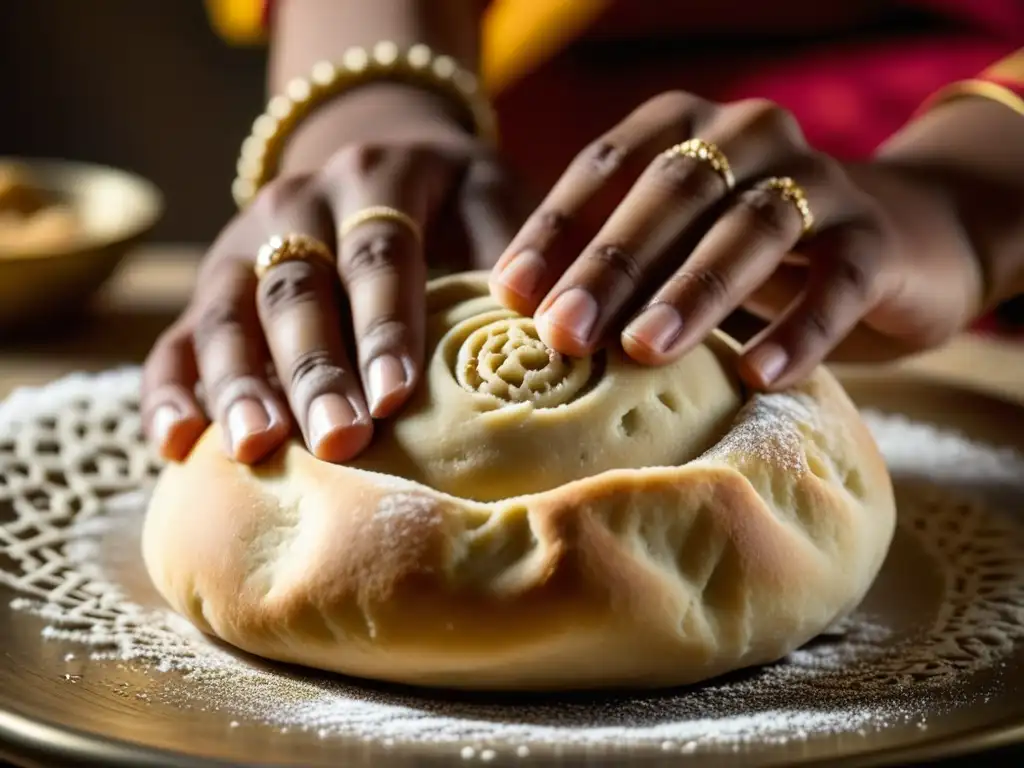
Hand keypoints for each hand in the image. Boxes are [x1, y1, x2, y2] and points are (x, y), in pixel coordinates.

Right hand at [143, 92, 524, 464]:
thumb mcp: (489, 195)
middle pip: (297, 289)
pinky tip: (174, 447)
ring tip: (254, 448)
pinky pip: (175, 338)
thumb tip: (549, 331)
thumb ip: (511, 250)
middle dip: (315, 368)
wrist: (376, 153)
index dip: (386, 325)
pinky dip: (170, 391)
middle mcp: (295, 206)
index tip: (398, 397)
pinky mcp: (211, 288)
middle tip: (337, 440)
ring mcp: (241, 245)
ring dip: (238, 384)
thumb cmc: (450, 196)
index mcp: (375, 180)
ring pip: (226, 314)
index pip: (379, 255)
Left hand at [489, 91, 983, 388]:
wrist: (895, 241)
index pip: (606, 164)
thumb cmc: (748, 254)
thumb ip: (614, 261)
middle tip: (564, 334)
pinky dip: (799, 330)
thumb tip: (522, 317)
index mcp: (685, 125)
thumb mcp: (674, 243)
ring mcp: (820, 179)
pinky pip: (837, 281)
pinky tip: (756, 375)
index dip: (555, 229)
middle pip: (673, 191)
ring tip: (645, 351)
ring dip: (694, 291)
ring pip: (752, 227)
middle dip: (612, 265)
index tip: (511, 297)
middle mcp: (749, 134)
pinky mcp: (875, 237)